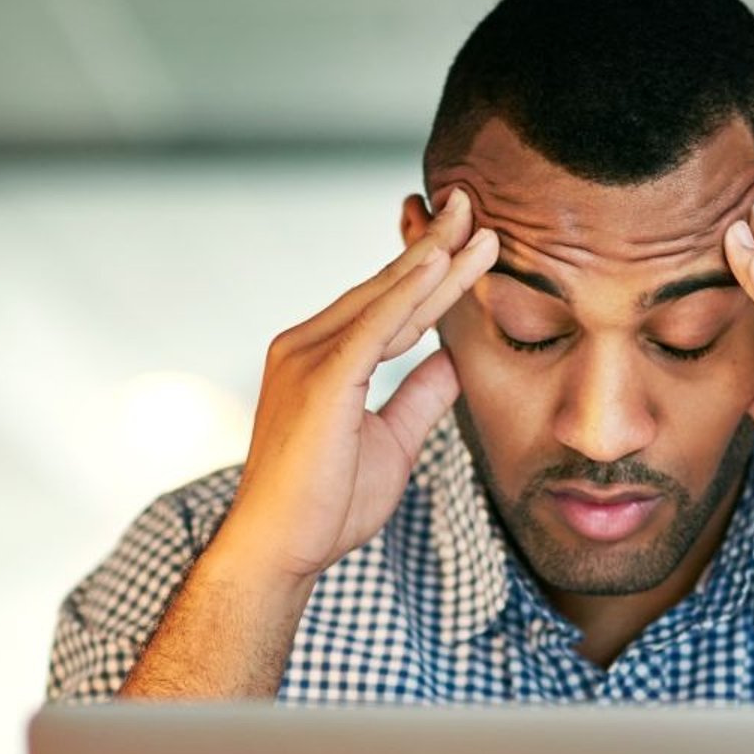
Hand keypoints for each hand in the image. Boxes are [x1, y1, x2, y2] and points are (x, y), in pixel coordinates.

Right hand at [209, 190, 499, 584]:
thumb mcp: (393, 442)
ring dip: (433, 259)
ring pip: (384, 298)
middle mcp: (307, 345)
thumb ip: (419, 397)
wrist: (279, 549)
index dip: (432, 273)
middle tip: (472, 203)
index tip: (470, 240)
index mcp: (323, 358)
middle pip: (386, 288)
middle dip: (434, 247)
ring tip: (473, 223)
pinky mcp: (319, 379)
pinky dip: (406, 294)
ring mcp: (307, 357)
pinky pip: (372, 327)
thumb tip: (453, 360)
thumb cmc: (327, 505)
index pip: (391, 306)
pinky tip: (438, 265)